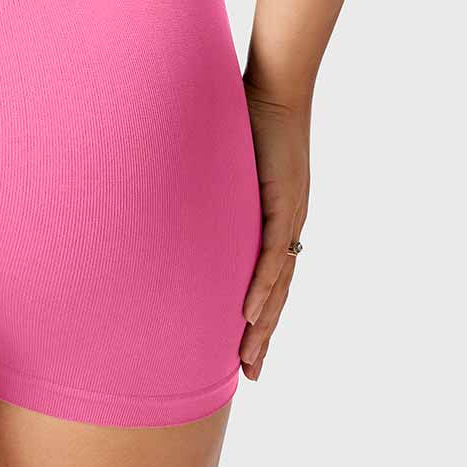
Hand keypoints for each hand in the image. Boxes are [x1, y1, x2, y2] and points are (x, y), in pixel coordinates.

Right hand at [239, 85, 309, 380]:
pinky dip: (261, 288)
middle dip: (263, 337)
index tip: (248, 351)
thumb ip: (211, 188)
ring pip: (276, 286)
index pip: (271, 281)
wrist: (276, 91)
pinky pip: (270, 256)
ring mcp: (289, 219)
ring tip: (249, 361)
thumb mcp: (228, 167)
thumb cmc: (250, 120)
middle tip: (250, 375)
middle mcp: (289, 228)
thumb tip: (177, 197)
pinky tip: (249, 315)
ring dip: (262, 326)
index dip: (260, 317)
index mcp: (278, 222)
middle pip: (277, 295)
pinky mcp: (284, 204)